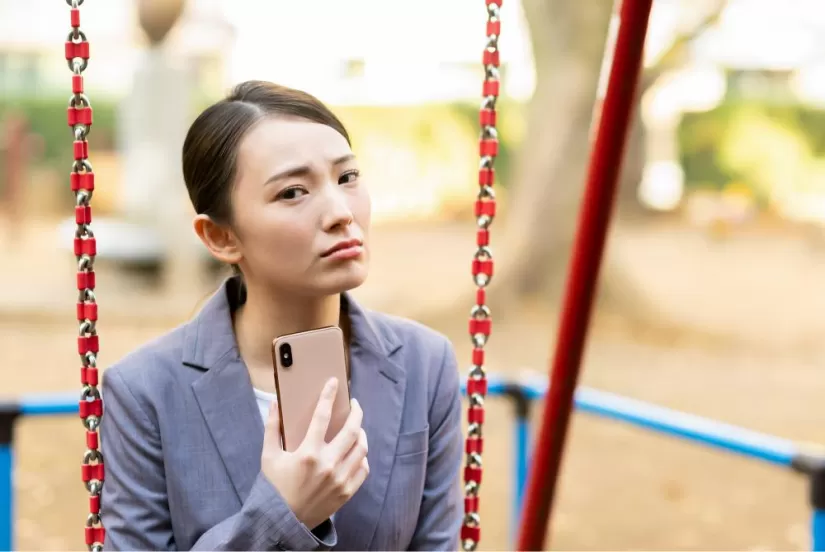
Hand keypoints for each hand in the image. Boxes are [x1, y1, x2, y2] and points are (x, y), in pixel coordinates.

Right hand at [260, 378, 368, 529]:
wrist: (283, 522)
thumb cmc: (274, 487)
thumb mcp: (269, 456)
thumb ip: (272, 428)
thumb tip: (275, 403)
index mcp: (307, 453)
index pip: (322, 416)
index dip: (329, 396)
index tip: (334, 383)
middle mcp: (327, 465)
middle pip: (352, 430)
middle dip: (357, 412)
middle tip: (355, 405)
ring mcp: (340, 479)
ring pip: (361, 448)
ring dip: (361, 433)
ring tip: (356, 428)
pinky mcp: (347, 492)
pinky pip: (363, 469)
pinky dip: (362, 457)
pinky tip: (355, 451)